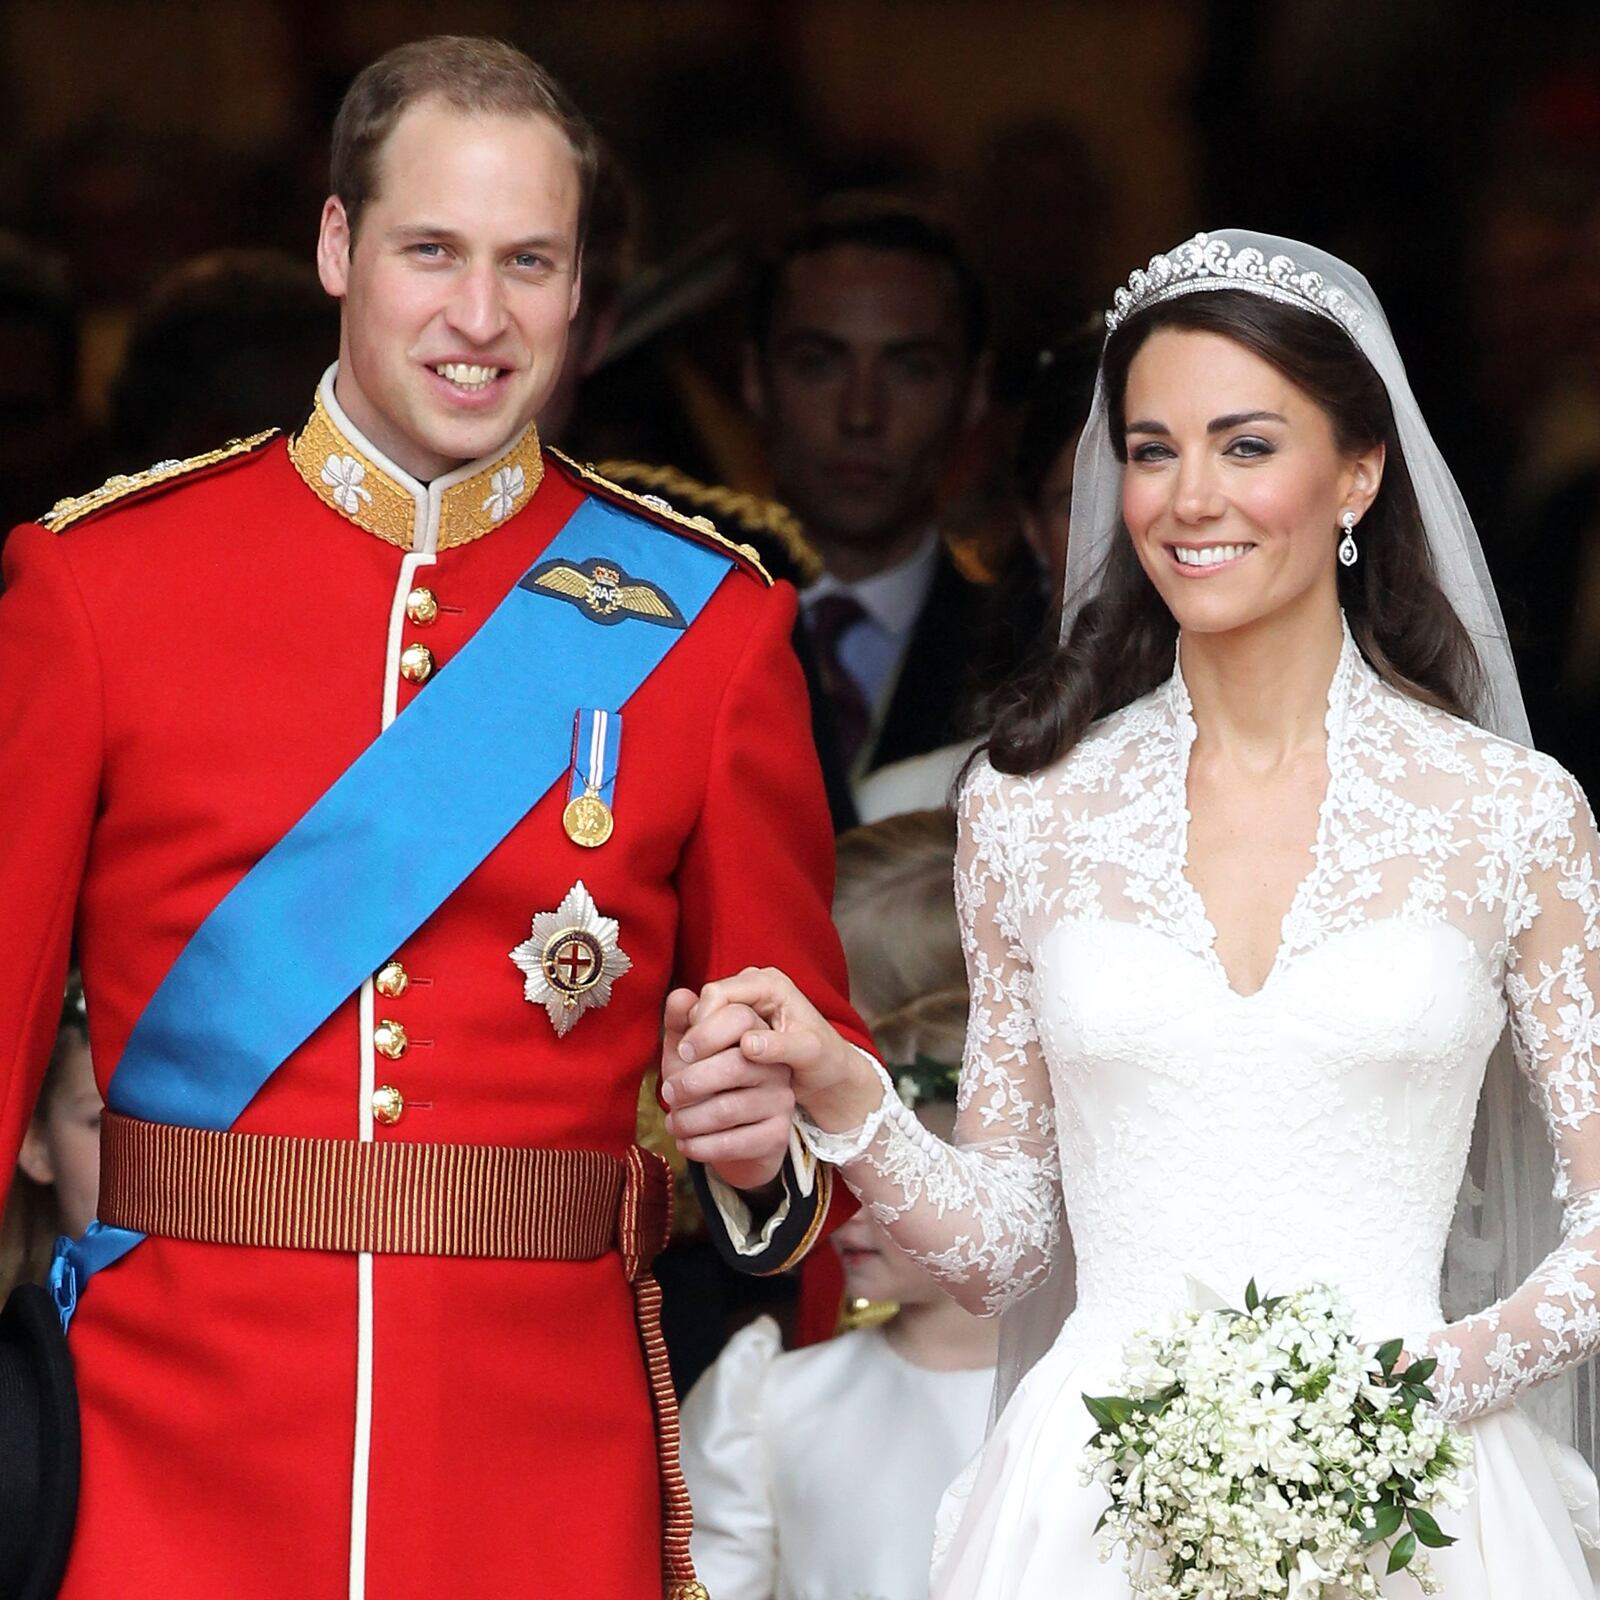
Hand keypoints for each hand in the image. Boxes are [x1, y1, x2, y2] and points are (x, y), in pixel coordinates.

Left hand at [660, 987, 794, 1191]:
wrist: (729, 1139)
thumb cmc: (704, 1087)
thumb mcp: (687, 1053)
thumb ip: (680, 1024)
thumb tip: (680, 995)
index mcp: (755, 1034)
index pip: (740, 1018)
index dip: (706, 1033)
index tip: (681, 1051)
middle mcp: (775, 1065)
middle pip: (734, 1065)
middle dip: (691, 1082)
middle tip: (668, 1094)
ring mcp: (780, 1100)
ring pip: (729, 1108)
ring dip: (690, 1120)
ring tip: (673, 1123)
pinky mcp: (777, 1135)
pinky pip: (736, 1141)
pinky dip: (702, 1146)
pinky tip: (686, 1144)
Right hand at [680, 966, 881, 1133]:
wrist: (828, 1071)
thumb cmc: (825, 1060)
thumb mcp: (810, 1054)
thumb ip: (782, 1047)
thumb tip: (748, 1045)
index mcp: (771, 984)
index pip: (719, 993)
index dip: (702, 1023)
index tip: (693, 1056)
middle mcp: (754, 986)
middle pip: (706, 1001)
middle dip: (696, 1033)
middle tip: (686, 1065)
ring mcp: (744, 1002)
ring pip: (704, 1016)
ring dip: (697, 1042)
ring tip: (693, 1071)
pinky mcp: (737, 1021)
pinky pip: (709, 1028)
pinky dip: (703, 1048)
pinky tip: (703, 1070)